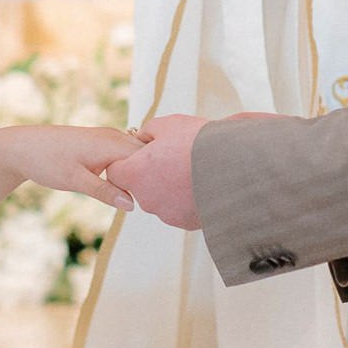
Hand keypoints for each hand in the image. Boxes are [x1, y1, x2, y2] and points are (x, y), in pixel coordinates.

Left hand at [6, 122, 144, 209]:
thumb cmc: (46, 160)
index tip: (159, 200)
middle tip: (156, 201)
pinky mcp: (102, 143)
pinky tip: (129, 186)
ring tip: (147, 196)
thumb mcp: (75, 181)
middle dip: (152, 176)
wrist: (22, 147)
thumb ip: (105, 192)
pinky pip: (125, 155)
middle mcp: (113, 136)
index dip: (156, 179)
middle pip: (146, 157)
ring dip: (141, 173)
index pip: (148, 160)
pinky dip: (130, 169)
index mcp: (111, 143)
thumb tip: (132, 205)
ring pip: (136, 156)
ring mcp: (108, 138)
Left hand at [112, 113, 204, 229]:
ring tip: (193, 170)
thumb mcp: (168, 125)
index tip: (144, 155)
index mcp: (136, 174)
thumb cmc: (197, 142)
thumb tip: (143, 137)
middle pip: (140, 187)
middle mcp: (147, 199)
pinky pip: (181, 210)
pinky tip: (203, 184)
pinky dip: (188, 200)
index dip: (127, 162)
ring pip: (162, 200)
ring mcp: (167, 213)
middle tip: (175, 159)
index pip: (115, 172)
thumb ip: (148, 131)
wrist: (232, 165)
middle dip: (152, 175)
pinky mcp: (186, 222)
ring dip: (172, 188)